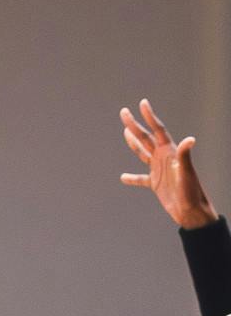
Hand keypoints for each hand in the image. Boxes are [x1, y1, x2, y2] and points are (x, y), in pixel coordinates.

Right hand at [121, 99, 216, 228]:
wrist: (192, 212)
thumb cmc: (192, 192)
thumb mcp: (186, 173)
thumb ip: (185, 156)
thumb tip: (190, 139)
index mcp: (170, 152)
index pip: (158, 131)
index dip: (150, 116)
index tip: (142, 103)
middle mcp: (164, 158)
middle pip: (146, 138)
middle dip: (135, 124)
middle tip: (124, 112)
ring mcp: (159, 170)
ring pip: (142, 153)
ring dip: (133, 142)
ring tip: (125, 132)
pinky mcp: (156, 184)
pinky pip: (141, 179)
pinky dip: (132, 178)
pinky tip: (123, 178)